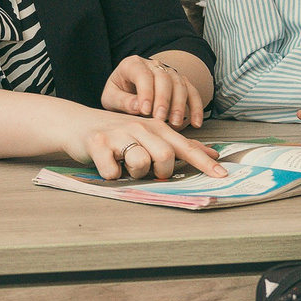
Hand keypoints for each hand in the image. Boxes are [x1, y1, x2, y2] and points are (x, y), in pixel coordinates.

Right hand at [66, 110, 223, 180]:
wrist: (78, 124)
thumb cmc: (119, 134)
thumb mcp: (150, 134)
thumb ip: (180, 145)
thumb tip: (212, 153)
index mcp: (157, 127)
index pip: (185, 147)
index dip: (204, 162)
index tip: (222, 175)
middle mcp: (141, 127)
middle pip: (166, 158)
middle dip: (161, 172)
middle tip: (149, 170)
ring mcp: (119, 135)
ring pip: (140, 164)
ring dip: (134, 173)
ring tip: (124, 164)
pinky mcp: (98, 145)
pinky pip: (113, 173)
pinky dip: (111, 175)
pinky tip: (107, 165)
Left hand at [102, 55, 205, 128]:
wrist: (126, 92)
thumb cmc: (118, 95)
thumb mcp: (111, 98)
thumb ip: (122, 101)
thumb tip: (138, 107)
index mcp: (132, 65)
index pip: (142, 74)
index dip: (146, 92)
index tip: (145, 111)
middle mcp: (152, 65)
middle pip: (163, 78)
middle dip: (163, 99)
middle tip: (160, 119)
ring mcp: (168, 72)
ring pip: (179, 84)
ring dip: (179, 105)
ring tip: (175, 123)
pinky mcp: (180, 83)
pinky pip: (192, 92)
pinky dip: (196, 107)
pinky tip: (196, 122)